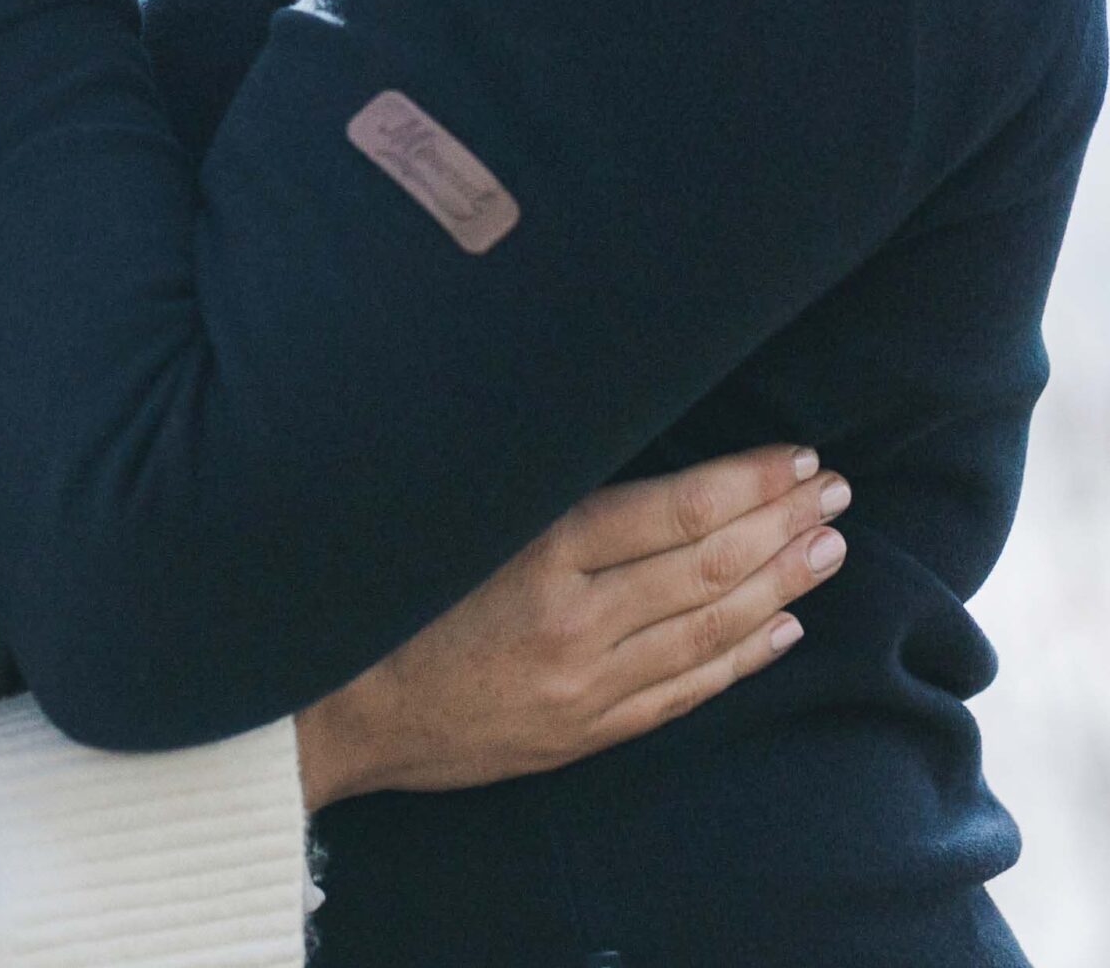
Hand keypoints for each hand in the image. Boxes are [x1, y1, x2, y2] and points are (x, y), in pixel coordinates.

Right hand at [292, 445, 850, 808]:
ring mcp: (585, 687)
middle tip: (835, 493)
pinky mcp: (583, 732)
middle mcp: (575, 623)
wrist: (336, 710)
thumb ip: (536, 487)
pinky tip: (782, 630)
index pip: (676, 511)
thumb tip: (623, 438)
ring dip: (780, 587)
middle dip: (781, 526)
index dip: (747, 483)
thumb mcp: (457, 516)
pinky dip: (740, 658)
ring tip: (828, 548)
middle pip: (709, 569)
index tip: (796, 456)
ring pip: (711, 632)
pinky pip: (683, 693)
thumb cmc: (386, 592)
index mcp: (541, 554)